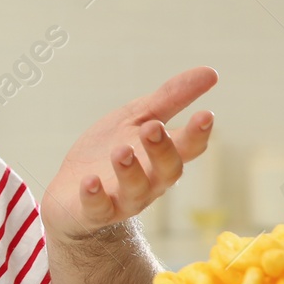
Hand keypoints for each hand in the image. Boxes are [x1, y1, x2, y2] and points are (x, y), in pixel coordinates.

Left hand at [41, 67, 217, 240]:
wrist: (72, 190)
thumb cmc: (110, 150)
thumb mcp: (137, 118)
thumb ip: (170, 98)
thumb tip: (211, 72)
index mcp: (162, 156)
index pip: (189, 147)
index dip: (198, 133)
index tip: (205, 114)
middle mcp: (150, 181)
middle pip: (167, 170)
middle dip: (162, 149)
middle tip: (152, 127)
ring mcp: (122, 199)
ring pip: (136, 190)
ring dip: (130, 171)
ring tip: (121, 151)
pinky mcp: (94, 211)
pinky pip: (97, 208)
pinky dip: (94, 196)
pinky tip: (89, 181)